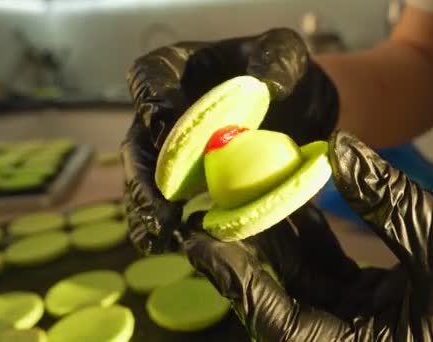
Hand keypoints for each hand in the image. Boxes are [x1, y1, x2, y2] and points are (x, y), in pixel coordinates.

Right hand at [120, 28, 338, 254]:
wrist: (293, 104)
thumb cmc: (281, 72)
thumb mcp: (285, 54)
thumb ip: (276, 62)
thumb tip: (265, 88)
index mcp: (175, 68)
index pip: (152, 79)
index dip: (152, 104)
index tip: (164, 131)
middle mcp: (160, 110)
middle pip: (138, 141)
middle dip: (144, 177)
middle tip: (159, 207)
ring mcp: (168, 149)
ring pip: (146, 180)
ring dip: (148, 210)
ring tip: (160, 238)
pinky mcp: (183, 180)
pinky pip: (169, 203)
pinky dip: (170, 225)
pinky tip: (178, 245)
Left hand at [183, 130, 432, 340]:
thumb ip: (386, 198)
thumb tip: (338, 150)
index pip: (279, 321)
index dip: (237, 281)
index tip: (200, 244)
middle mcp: (358, 340)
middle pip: (286, 297)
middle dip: (254, 251)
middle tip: (220, 206)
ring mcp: (370, 321)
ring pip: (309, 279)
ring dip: (284, 236)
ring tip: (256, 191)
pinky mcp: (383, 301)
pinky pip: (335, 269)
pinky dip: (317, 237)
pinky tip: (302, 199)